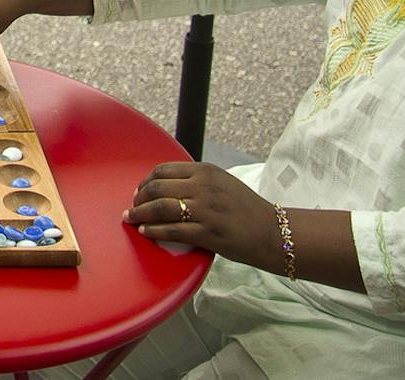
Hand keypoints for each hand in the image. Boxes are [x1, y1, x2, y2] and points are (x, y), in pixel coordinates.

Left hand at [124, 161, 281, 271]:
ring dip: (140, 214)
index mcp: (205, 171)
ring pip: (159, 208)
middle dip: (138, 199)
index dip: (146, 181)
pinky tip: (146, 232)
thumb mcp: (222, 182)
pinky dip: (154, 231)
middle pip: (156, 188)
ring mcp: (205, 210)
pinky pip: (171, 230)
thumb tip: (165, 185)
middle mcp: (204, 186)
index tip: (139, 191)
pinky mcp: (207, 233)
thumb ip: (196, 180)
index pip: (163, 170)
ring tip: (131, 220)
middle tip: (132, 208)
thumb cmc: (246, 209)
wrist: (273, 233)